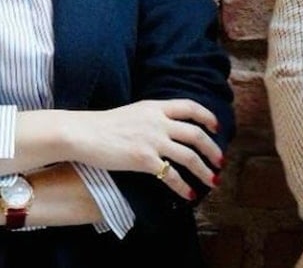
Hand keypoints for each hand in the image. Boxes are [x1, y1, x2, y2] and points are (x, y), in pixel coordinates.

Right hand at [57, 99, 222, 199]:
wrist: (82, 133)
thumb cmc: (101, 125)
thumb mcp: (132, 113)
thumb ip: (151, 118)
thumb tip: (164, 128)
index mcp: (155, 107)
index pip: (190, 107)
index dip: (207, 116)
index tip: (216, 128)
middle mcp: (158, 122)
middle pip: (196, 133)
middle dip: (212, 149)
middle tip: (220, 161)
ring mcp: (153, 140)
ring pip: (189, 155)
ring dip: (205, 170)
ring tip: (213, 181)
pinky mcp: (144, 159)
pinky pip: (171, 175)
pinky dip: (183, 187)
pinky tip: (189, 195)